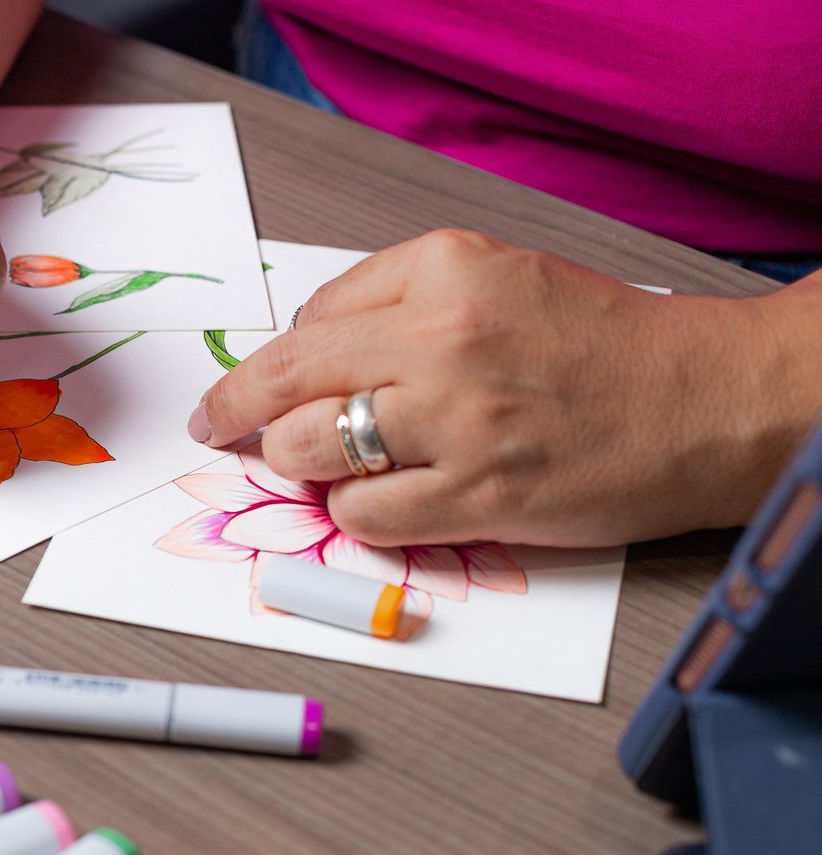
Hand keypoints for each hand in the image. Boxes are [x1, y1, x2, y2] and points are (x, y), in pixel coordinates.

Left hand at [191, 230, 815, 546]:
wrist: (708, 400)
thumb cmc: (605, 342)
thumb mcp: (501, 277)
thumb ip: (402, 301)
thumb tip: (306, 351)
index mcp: (444, 270)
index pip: (310, 318)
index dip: (274, 360)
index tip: (246, 386)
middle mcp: (441, 337)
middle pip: (287, 379)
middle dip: (235, 409)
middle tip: (217, 427)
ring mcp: (455, 420)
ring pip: (309, 449)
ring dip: (300, 465)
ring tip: (323, 466)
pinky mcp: (474, 495)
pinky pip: (362, 514)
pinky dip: (356, 514)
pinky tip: (385, 501)